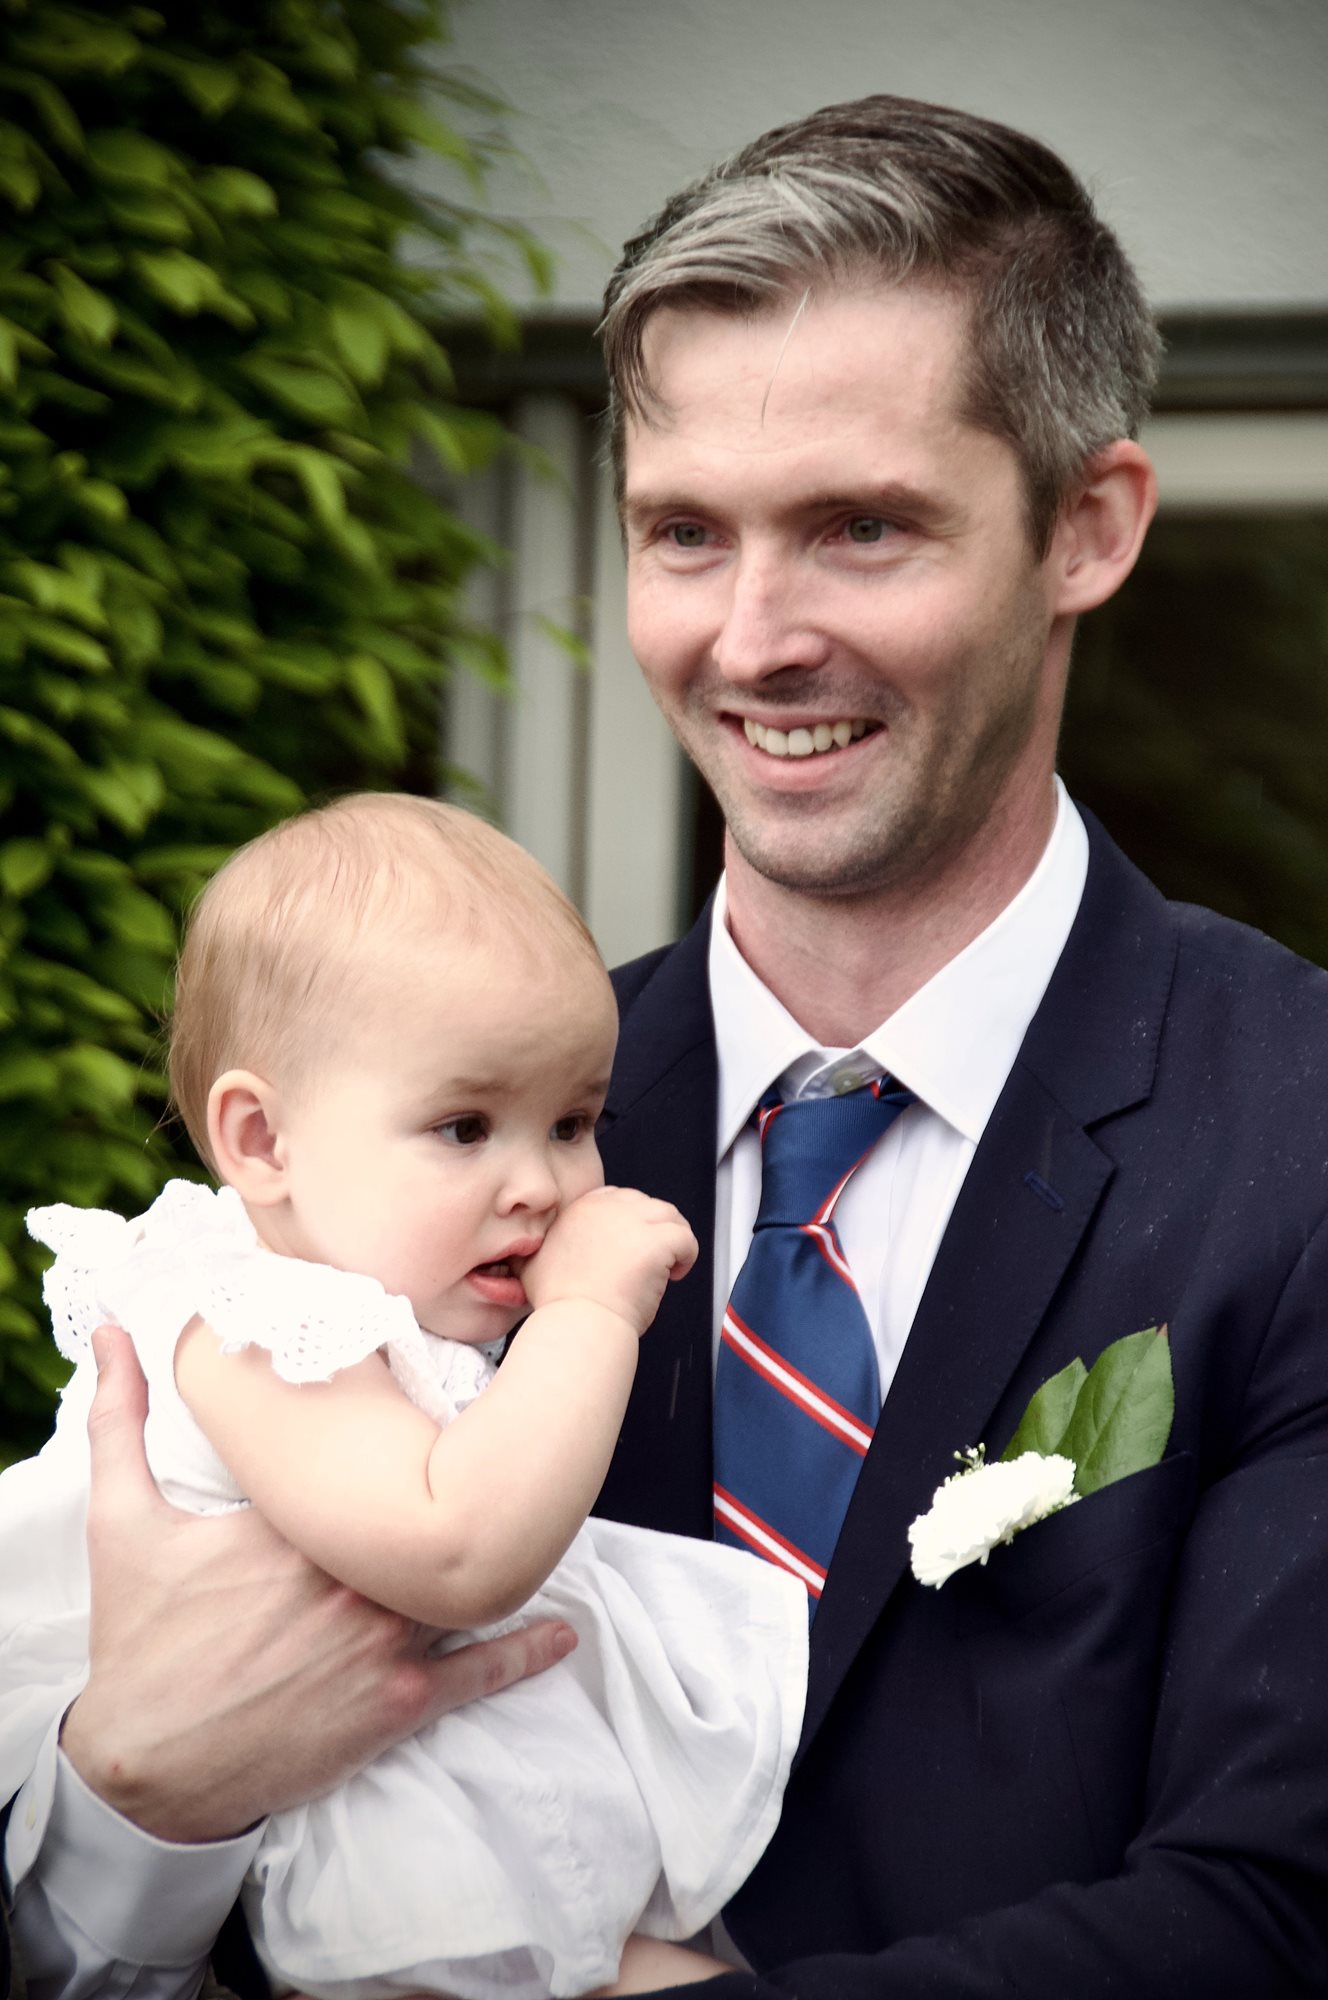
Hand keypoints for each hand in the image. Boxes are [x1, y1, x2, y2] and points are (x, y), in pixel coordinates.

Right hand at [60, 1325, 576, 1843]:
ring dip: (496, 1558)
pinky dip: (523, 1651)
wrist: (146, 1765)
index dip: (389, 1440)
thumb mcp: (122, 1521)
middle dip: (448, 1492)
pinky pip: (476, 1672)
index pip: (362, 1464)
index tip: (420, 1404)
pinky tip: (561, 1630)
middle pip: (420, 1517)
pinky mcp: (399, 1705)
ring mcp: (383, 1643)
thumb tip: (106, 1335)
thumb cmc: (139, 1639)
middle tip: (490, 1457)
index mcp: (296, 1526)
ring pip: (460, 1585)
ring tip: (538, 1522)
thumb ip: (119, 1419)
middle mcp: (351, 1578)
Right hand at [523, 1185, 697, 1334]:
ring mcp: (634, 1222)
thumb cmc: (560, 1304)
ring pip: (670, 1216)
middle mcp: (609, 1207)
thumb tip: (527, 1251)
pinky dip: (687, 1256)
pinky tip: (675, 1275)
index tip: (628, 1246)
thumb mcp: (531, 1264)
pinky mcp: (657, 1241)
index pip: (616, 1198)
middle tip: (649, 1260)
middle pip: (646, 1204)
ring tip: (667, 1265)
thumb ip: (533, 1249)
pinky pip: (686, 1238)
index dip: (628, 1222)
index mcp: (582, 1208)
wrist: (577, 1321)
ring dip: (672, 1239)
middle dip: (651, 1229)